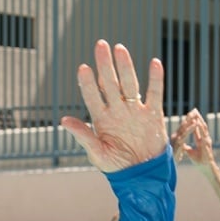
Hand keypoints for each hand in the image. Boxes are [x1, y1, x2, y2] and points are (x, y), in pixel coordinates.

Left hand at [61, 40, 166, 171]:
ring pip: (130, 84)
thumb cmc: (116, 166)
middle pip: (110, 83)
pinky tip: (154, 63)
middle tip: (100, 45)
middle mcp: (117, 111)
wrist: (142, 175)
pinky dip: (155, 79)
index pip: (92, 96)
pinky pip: (155, 93)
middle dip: (105, 65)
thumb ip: (83, 136)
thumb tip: (64, 120)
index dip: (88, 83)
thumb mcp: (97, 154)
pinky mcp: (153, 115)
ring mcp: (135, 111)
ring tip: (120, 49)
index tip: (83, 68)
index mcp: (101, 119)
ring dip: (125, 67)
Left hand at [172, 109, 214, 167]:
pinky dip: (200, 128)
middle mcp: (204, 138)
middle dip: (197, 118)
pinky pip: (203, 134)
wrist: (205, 167)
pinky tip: (198, 123)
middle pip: (201, 126)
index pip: (197, 128)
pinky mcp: (206, 144)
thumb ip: (186, 148)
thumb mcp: (190, 153)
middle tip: (194, 110)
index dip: (193, 122)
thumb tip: (182, 145)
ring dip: (199, 120)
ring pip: (203, 128)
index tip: (190, 115)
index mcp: (200, 140)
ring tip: (196, 113)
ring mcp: (206, 140)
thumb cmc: (199, 161)